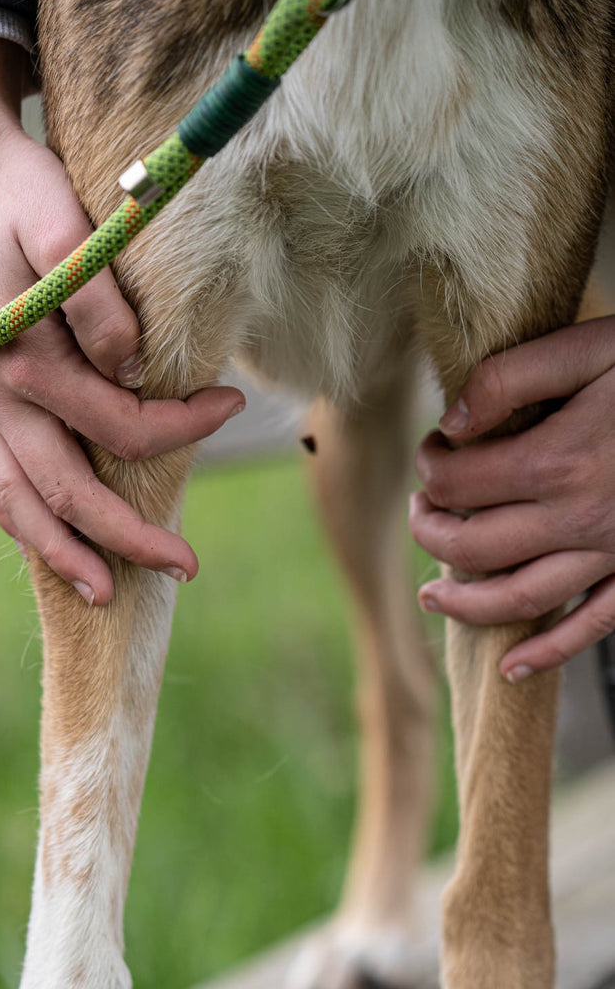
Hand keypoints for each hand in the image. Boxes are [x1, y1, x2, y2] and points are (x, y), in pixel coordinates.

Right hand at [0, 37, 244, 604]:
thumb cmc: (15, 191)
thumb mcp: (60, 223)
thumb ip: (95, 299)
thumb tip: (133, 370)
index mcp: (23, 360)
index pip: (121, 423)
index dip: (184, 425)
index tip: (230, 404)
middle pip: (67, 491)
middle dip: (129, 537)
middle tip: (187, 568)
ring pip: (18, 502)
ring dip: (63, 552)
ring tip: (106, 592)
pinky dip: (24, 519)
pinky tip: (50, 540)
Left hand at [409, 316, 614, 682]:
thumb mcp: (590, 348)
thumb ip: (512, 378)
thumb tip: (452, 421)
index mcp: (556, 462)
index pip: (457, 483)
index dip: (431, 466)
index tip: (434, 447)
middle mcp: (578, 520)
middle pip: (473, 545)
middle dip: (431, 530)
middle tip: (420, 510)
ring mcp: (612, 555)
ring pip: (518, 598)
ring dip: (465, 604)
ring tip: (431, 597)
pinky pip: (592, 627)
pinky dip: (549, 652)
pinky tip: (513, 668)